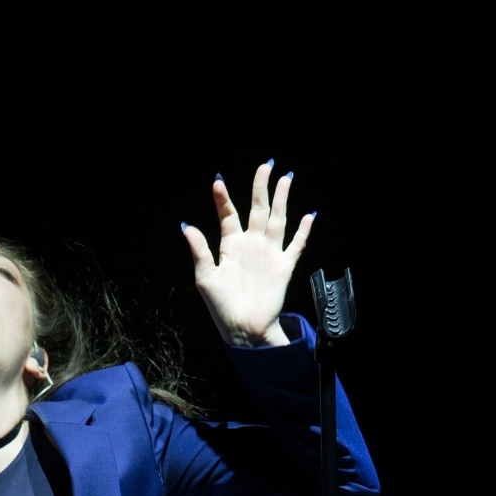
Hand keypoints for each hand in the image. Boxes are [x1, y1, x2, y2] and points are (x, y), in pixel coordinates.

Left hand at [181, 163, 314, 347]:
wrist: (243, 330)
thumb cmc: (221, 307)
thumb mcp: (205, 278)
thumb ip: (199, 251)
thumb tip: (186, 226)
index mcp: (230, 246)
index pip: (228, 215)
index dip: (223, 199)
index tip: (218, 181)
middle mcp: (251, 245)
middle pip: (257, 209)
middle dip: (261, 187)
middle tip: (265, 165)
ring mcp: (268, 254)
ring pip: (277, 220)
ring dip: (281, 200)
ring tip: (286, 178)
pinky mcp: (283, 267)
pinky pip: (296, 246)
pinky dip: (303, 231)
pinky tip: (309, 216)